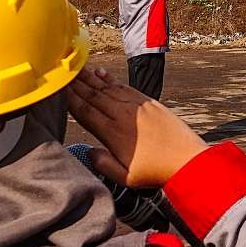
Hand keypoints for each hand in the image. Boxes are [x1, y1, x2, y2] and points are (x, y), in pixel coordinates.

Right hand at [66, 67, 207, 186]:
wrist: (187, 160)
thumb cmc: (156, 171)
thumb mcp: (125, 177)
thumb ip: (103, 164)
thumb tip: (89, 151)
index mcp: (113, 133)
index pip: (85, 111)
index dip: (70, 99)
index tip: (58, 89)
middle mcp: (123, 115)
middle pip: (93, 95)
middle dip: (76, 84)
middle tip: (61, 72)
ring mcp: (136, 106)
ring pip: (107, 88)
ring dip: (90, 78)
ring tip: (76, 69)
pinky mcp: (148, 102)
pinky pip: (124, 86)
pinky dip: (110, 79)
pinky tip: (101, 73)